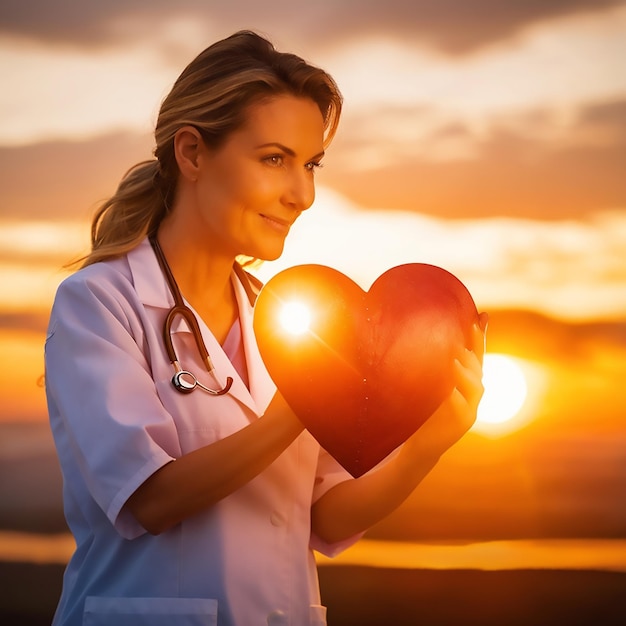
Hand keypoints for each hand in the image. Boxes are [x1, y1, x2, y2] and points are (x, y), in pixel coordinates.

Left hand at [399, 312, 487, 467]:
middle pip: (478, 366)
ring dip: (465, 372)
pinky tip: (448, 389)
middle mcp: (472, 392)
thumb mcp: (427, 383)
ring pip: (476, 385)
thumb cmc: (421, 409)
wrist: (419, 444)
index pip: (476, 353)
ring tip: (453, 361)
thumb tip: (420, 336)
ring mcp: (471, 407)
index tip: (482, 316)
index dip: (480, 336)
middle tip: (458, 338)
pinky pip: (462, 406)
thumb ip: (431, 363)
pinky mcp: (464, 423)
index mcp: (465, 380)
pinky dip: (455, 396)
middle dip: (470, 351)